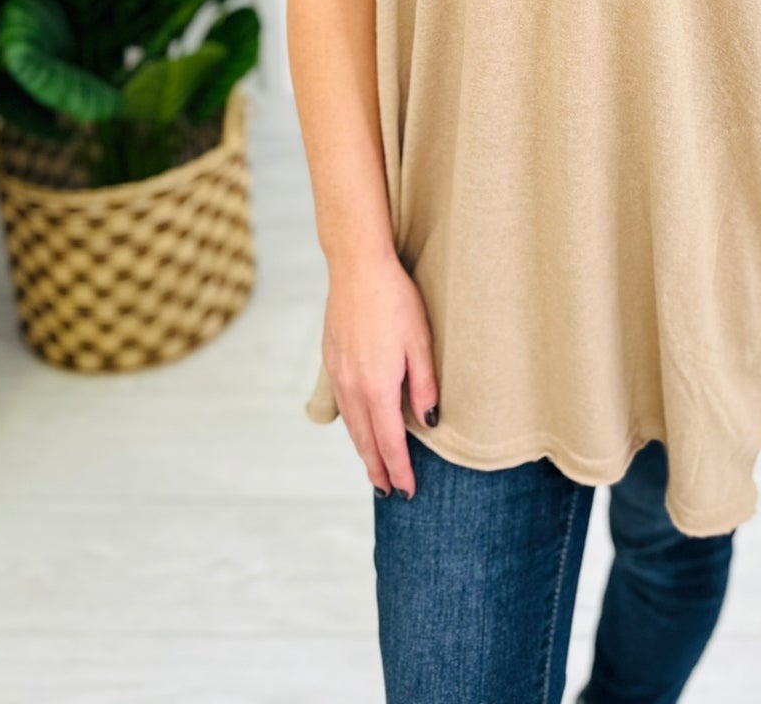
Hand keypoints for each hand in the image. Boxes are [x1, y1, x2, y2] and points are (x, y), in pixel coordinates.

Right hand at [322, 251, 438, 498]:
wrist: (356, 267)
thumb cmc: (395, 300)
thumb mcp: (421, 341)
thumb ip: (424, 385)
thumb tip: (429, 421)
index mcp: (378, 387)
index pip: (391, 442)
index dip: (400, 469)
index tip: (409, 491)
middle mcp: (353, 387)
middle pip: (366, 441)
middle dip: (379, 470)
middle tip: (390, 493)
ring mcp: (338, 375)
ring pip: (351, 426)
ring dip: (363, 451)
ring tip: (375, 470)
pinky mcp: (331, 361)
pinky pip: (343, 406)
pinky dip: (352, 426)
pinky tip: (359, 428)